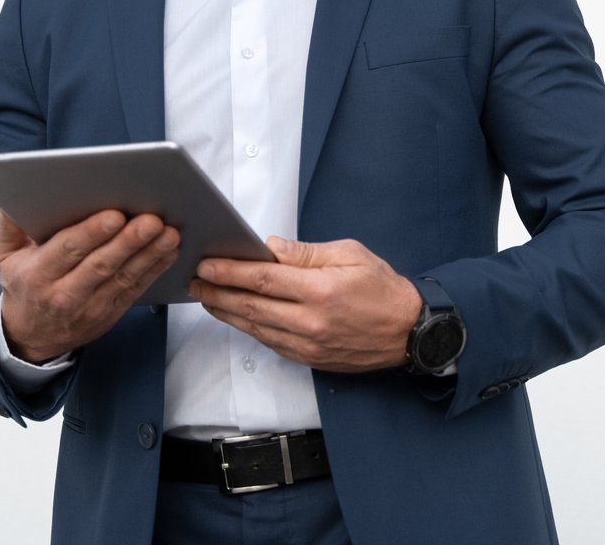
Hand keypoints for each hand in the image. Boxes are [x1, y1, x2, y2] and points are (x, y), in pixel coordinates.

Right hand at [0, 207, 180, 362]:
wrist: (31, 335)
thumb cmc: (22, 283)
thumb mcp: (6, 255)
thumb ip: (9, 224)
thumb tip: (5, 195)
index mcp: (37, 274)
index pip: (67, 250)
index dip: (92, 233)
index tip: (115, 215)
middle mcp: (64, 293)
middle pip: (101, 264)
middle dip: (129, 241)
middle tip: (152, 220)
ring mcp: (90, 306)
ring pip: (124, 277)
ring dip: (150, 254)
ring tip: (169, 232)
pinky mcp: (111, 312)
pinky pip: (135, 289)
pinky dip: (155, 268)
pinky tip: (169, 250)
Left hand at [189, 237, 420, 372]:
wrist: (409, 332)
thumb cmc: (383, 290)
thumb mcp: (351, 255)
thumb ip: (307, 253)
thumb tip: (271, 247)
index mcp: (322, 290)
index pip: (263, 279)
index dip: (230, 271)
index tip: (207, 263)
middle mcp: (311, 321)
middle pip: (251, 306)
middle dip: (218, 291)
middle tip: (195, 280)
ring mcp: (308, 344)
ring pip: (255, 328)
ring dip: (226, 312)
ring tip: (207, 297)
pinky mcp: (309, 358)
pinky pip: (269, 343)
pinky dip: (248, 328)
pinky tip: (236, 316)